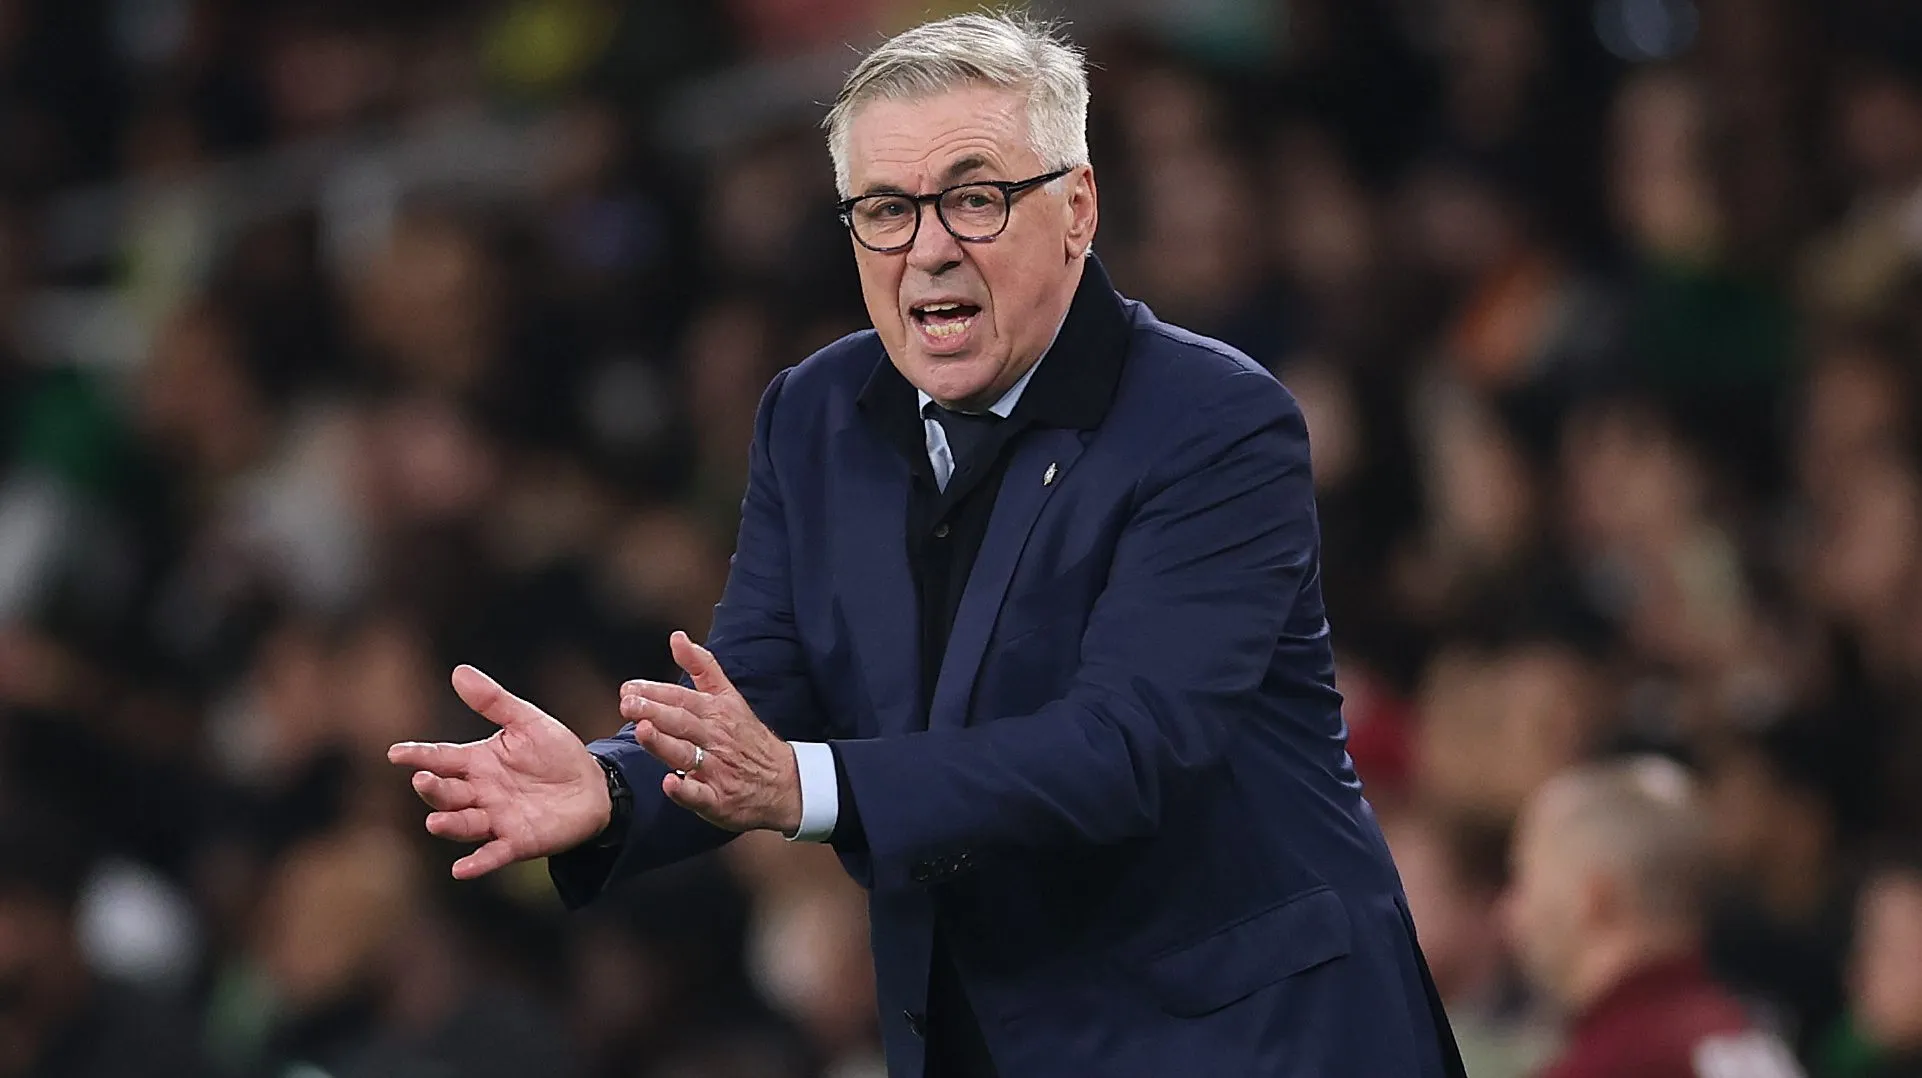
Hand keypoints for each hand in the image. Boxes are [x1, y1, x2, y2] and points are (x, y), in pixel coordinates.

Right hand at [388, 666, 609, 878]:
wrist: (593, 786)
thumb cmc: (555, 754)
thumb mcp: (527, 722)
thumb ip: (493, 701)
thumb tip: (459, 671)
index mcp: (477, 762)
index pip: (440, 758)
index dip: (418, 756)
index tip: (395, 753)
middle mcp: (479, 793)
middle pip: (447, 793)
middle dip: (433, 789)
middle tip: (422, 780)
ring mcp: (495, 819)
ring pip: (463, 824)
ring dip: (448, 824)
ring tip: (434, 822)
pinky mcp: (517, 842)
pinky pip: (493, 855)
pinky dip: (477, 863)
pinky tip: (461, 869)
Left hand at [620, 632, 800, 833]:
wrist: (785, 781)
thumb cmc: (747, 737)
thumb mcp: (729, 696)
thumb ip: (702, 666)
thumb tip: (676, 637)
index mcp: (716, 712)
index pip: (682, 698)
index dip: (655, 692)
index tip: (629, 688)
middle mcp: (715, 738)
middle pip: (682, 722)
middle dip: (654, 712)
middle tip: (627, 704)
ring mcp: (717, 770)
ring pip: (687, 754)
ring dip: (664, 744)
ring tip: (643, 731)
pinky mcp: (719, 799)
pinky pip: (701, 795)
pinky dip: (686, 790)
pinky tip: (670, 783)